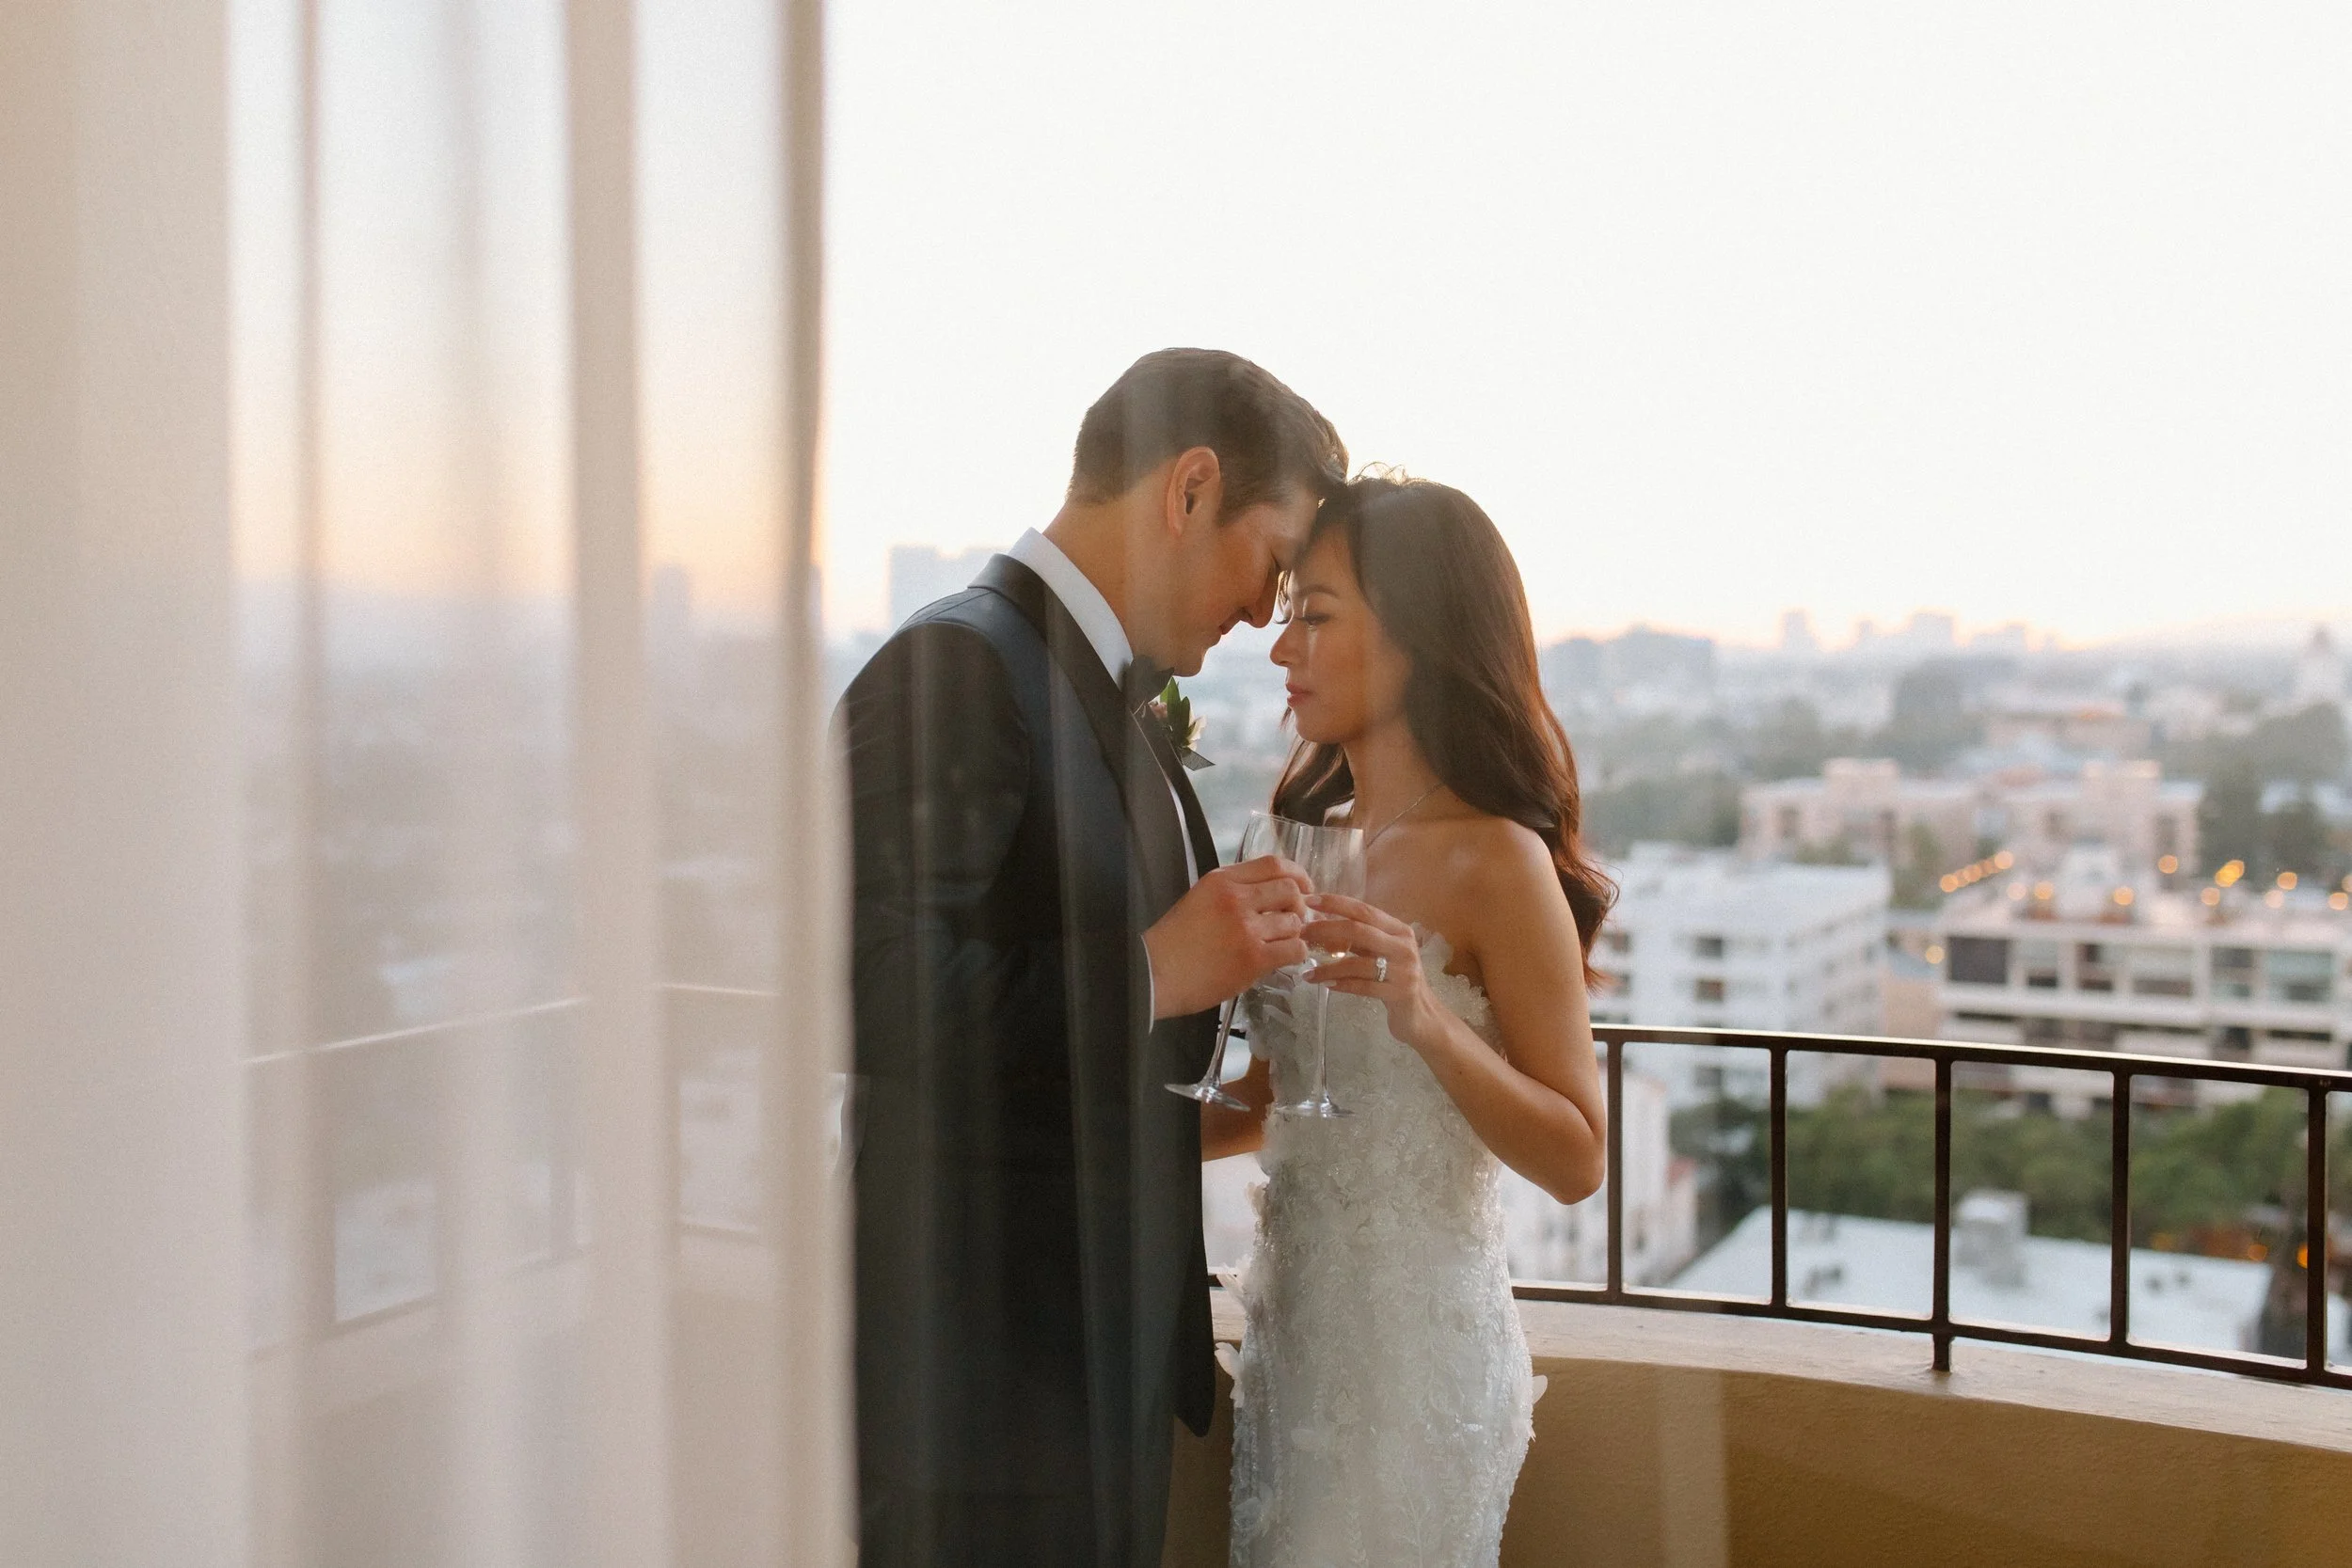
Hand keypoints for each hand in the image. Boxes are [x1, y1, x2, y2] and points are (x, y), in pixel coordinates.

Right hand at [1144, 856, 1312, 1019]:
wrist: (1154, 975)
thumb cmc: (1173, 942)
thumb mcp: (1198, 899)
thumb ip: (1231, 892)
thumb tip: (1267, 895)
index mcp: (1221, 880)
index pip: (1273, 864)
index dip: (1297, 874)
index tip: (1304, 886)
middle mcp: (1236, 898)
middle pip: (1289, 890)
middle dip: (1299, 905)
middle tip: (1294, 920)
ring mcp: (1246, 928)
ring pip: (1294, 922)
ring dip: (1295, 933)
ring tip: (1284, 943)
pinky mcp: (1253, 958)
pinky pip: (1294, 949)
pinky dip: (1296, 953)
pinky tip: (1285, 958)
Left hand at [1301, 893, 1444, 1051]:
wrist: (1421, 1015)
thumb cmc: (1396, 979)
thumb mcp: (1381, 953)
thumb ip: (1360, 939)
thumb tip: (1321, 924)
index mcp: (1399, 930)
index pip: (1364, 910)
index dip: (1336, 903)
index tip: (1310, 900)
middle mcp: (1403, 945)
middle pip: (1359, 930)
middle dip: (1326, 930)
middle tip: (1302, 934)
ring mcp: (1404, 970)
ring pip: (1357, 963)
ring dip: (1328, 968)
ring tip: (1308, 972)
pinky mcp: (1400, 993)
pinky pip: (1363, 986)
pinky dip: (1342, 985)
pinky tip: (1326, 985)